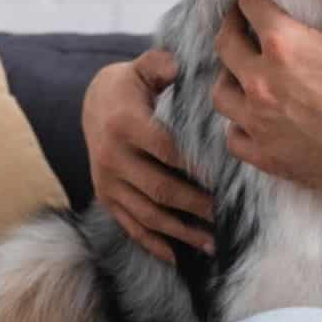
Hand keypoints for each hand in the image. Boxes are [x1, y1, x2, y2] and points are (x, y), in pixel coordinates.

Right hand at [82, 49, 216, 263]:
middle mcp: (111, 157)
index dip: (195, 167)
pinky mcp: (106, 197)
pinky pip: (129, 226)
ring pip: (146, 214)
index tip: (224, 180)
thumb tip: (179, 65)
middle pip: (159, 188)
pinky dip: (152, 244)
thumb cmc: (131, 85)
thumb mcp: (143, 67)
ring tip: (212, 243)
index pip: (165, 150)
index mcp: (125, 124)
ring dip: (180, 232)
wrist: (94, 104)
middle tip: (227, 215)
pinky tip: (177, 257)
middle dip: (195, 205)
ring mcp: (108, 181)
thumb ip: (161, 64)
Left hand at [212, 0, 321, 234]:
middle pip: (226, 43)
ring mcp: (259, 122)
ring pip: (221, 91)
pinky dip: (237, 123)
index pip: (250, 5)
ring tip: (245, 69)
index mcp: (284, 45)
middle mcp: (261, 82)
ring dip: (230, 74)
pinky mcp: (265, 154)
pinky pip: (232, 135)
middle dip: (232, 25)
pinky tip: (253, 116)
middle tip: (243, 22)